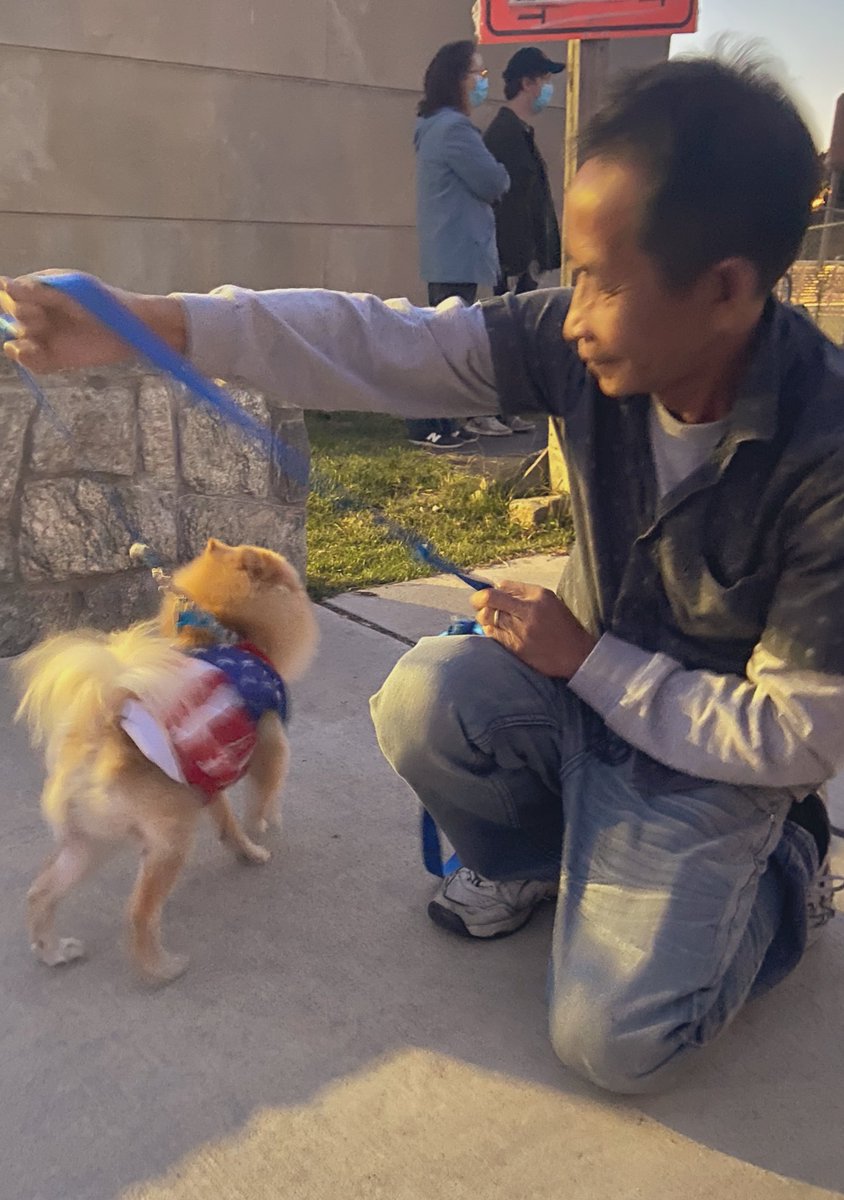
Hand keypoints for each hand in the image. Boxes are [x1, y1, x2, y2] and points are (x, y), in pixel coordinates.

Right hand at [0, 271, 185, 373]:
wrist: (131, 330)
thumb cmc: (105, 303)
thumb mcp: (73, 290)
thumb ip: (39, 289)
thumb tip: (5, 286)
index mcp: (40, 291)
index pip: (9, 294)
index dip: (13, 299)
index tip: (27, 301)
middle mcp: (39, 313)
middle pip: (11, 317)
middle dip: (23, 318)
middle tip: (43, 319)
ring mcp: (46, 337)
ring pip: (15, 341)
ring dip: (24, 340)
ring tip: (42, 338)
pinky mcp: (55, 358)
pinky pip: (31, 363)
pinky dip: (30, 360)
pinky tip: (38, 353)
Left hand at [472, 579, 596, 677]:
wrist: (576, 654)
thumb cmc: (562, 626)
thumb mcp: (549, 600)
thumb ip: (523, 593)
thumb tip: (496, 587)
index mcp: (538, 596)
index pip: (501, 587)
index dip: (487, 591)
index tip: (484, 596)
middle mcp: (529, 611)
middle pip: (490, 600)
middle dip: (478, 601)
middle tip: (478, 605)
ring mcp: (522, 631)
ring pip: (488, 618)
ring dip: (485, 618)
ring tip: (491, 620)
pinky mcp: (517, 647)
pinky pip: (492, 635)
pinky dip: (490, 632)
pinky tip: (496, 631)